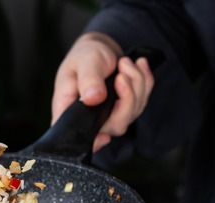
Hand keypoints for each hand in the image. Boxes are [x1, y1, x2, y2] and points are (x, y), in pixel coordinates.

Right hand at [51, 32, 154, 151]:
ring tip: (125, 62)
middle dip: (127, 97)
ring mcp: (110, 116)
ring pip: (133, 112)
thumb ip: (88, 79)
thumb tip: (93, 99)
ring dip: (136, 83)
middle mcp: (90, 118)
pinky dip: (145, 81)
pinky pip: (143, 101)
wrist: (98, 48)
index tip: (104, 136)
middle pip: (115, 125)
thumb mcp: (83, 61)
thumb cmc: (84, 56)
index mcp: (69, 110)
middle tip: (122, 71)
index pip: (77, 136)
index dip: (93, 142)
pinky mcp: (125, 109)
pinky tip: (138, 65)